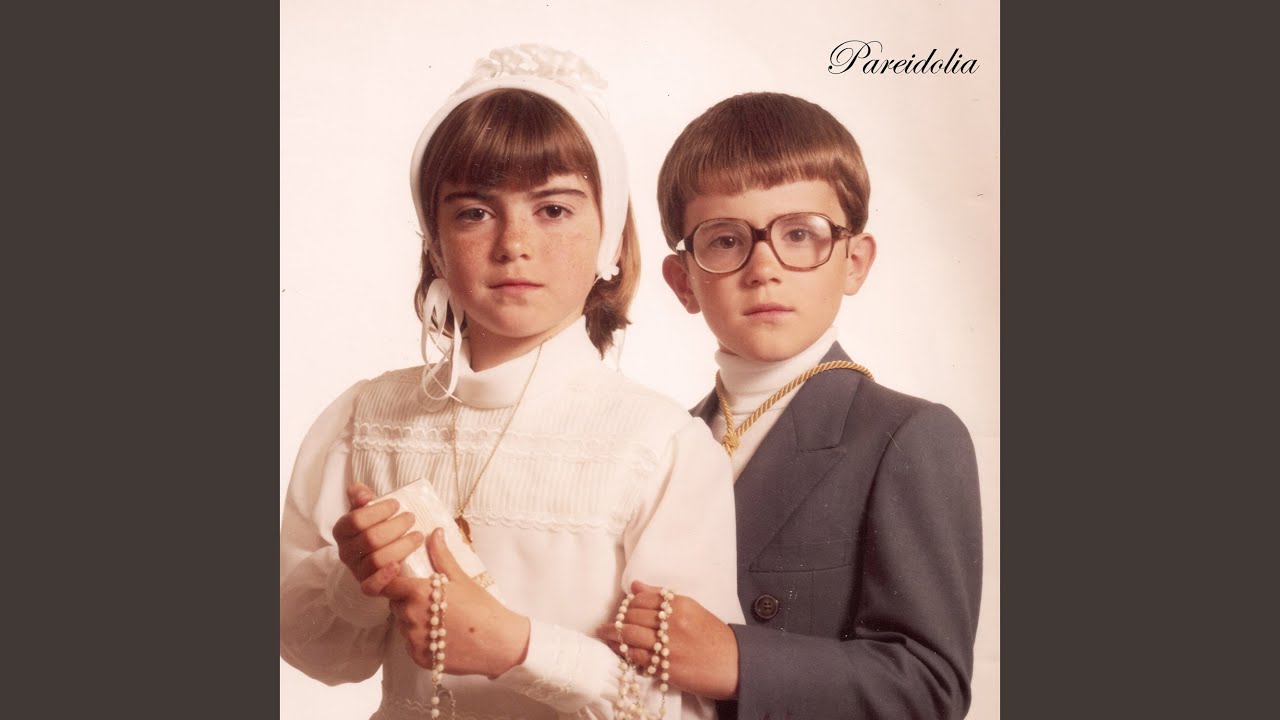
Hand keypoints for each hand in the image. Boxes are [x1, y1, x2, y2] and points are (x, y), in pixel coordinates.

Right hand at [331, 482, 421, 595]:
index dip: (378, 511)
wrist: (380, 552)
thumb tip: (359, 490)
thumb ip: (362, 497)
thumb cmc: (376, 526)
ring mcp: (356, 571)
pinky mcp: (368, 586)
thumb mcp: (367, 510)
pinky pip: (371, 587)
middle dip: (395, 527)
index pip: (356, 520)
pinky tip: (399, 565)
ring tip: (418, 536)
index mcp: (342, 531)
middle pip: (370, 539)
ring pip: (376, 560)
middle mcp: (345, 552)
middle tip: (411, 518)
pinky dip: (385, 577)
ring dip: (401, 547)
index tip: (396, 504)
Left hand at [382, 528, 530, 678]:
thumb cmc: (482, 608)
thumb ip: (442, 556)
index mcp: (418, 593)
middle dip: (406, 600)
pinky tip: (441, 636)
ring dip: (413, 621)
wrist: (499, 643)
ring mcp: (413, 640)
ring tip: (438, 619)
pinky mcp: (418, 658)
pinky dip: (420, 640)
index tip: (403, 581)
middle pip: (395, 605)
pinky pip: (410, 644)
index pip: (387, 584)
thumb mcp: (461, 578)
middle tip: (431, 601)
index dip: (393, 581)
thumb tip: (435, 532)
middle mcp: (410, 617)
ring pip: (402, 625)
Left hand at [595, 580, 739, 700]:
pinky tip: (616, 648)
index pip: (642, 598)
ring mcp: (667, 645)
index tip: (623, 609)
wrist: (735, 665)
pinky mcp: (665, 666)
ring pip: (629, 634)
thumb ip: (663, 597)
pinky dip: (623, 650)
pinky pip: (635, 655)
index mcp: (679, 604)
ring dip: (611, 633)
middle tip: (610, 622)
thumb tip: (636, 586)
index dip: (629, 604)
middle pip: (632, 615)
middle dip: (618, 618)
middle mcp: (672, 622)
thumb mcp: (693, 609)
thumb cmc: (715, 637)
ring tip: (603, 632)